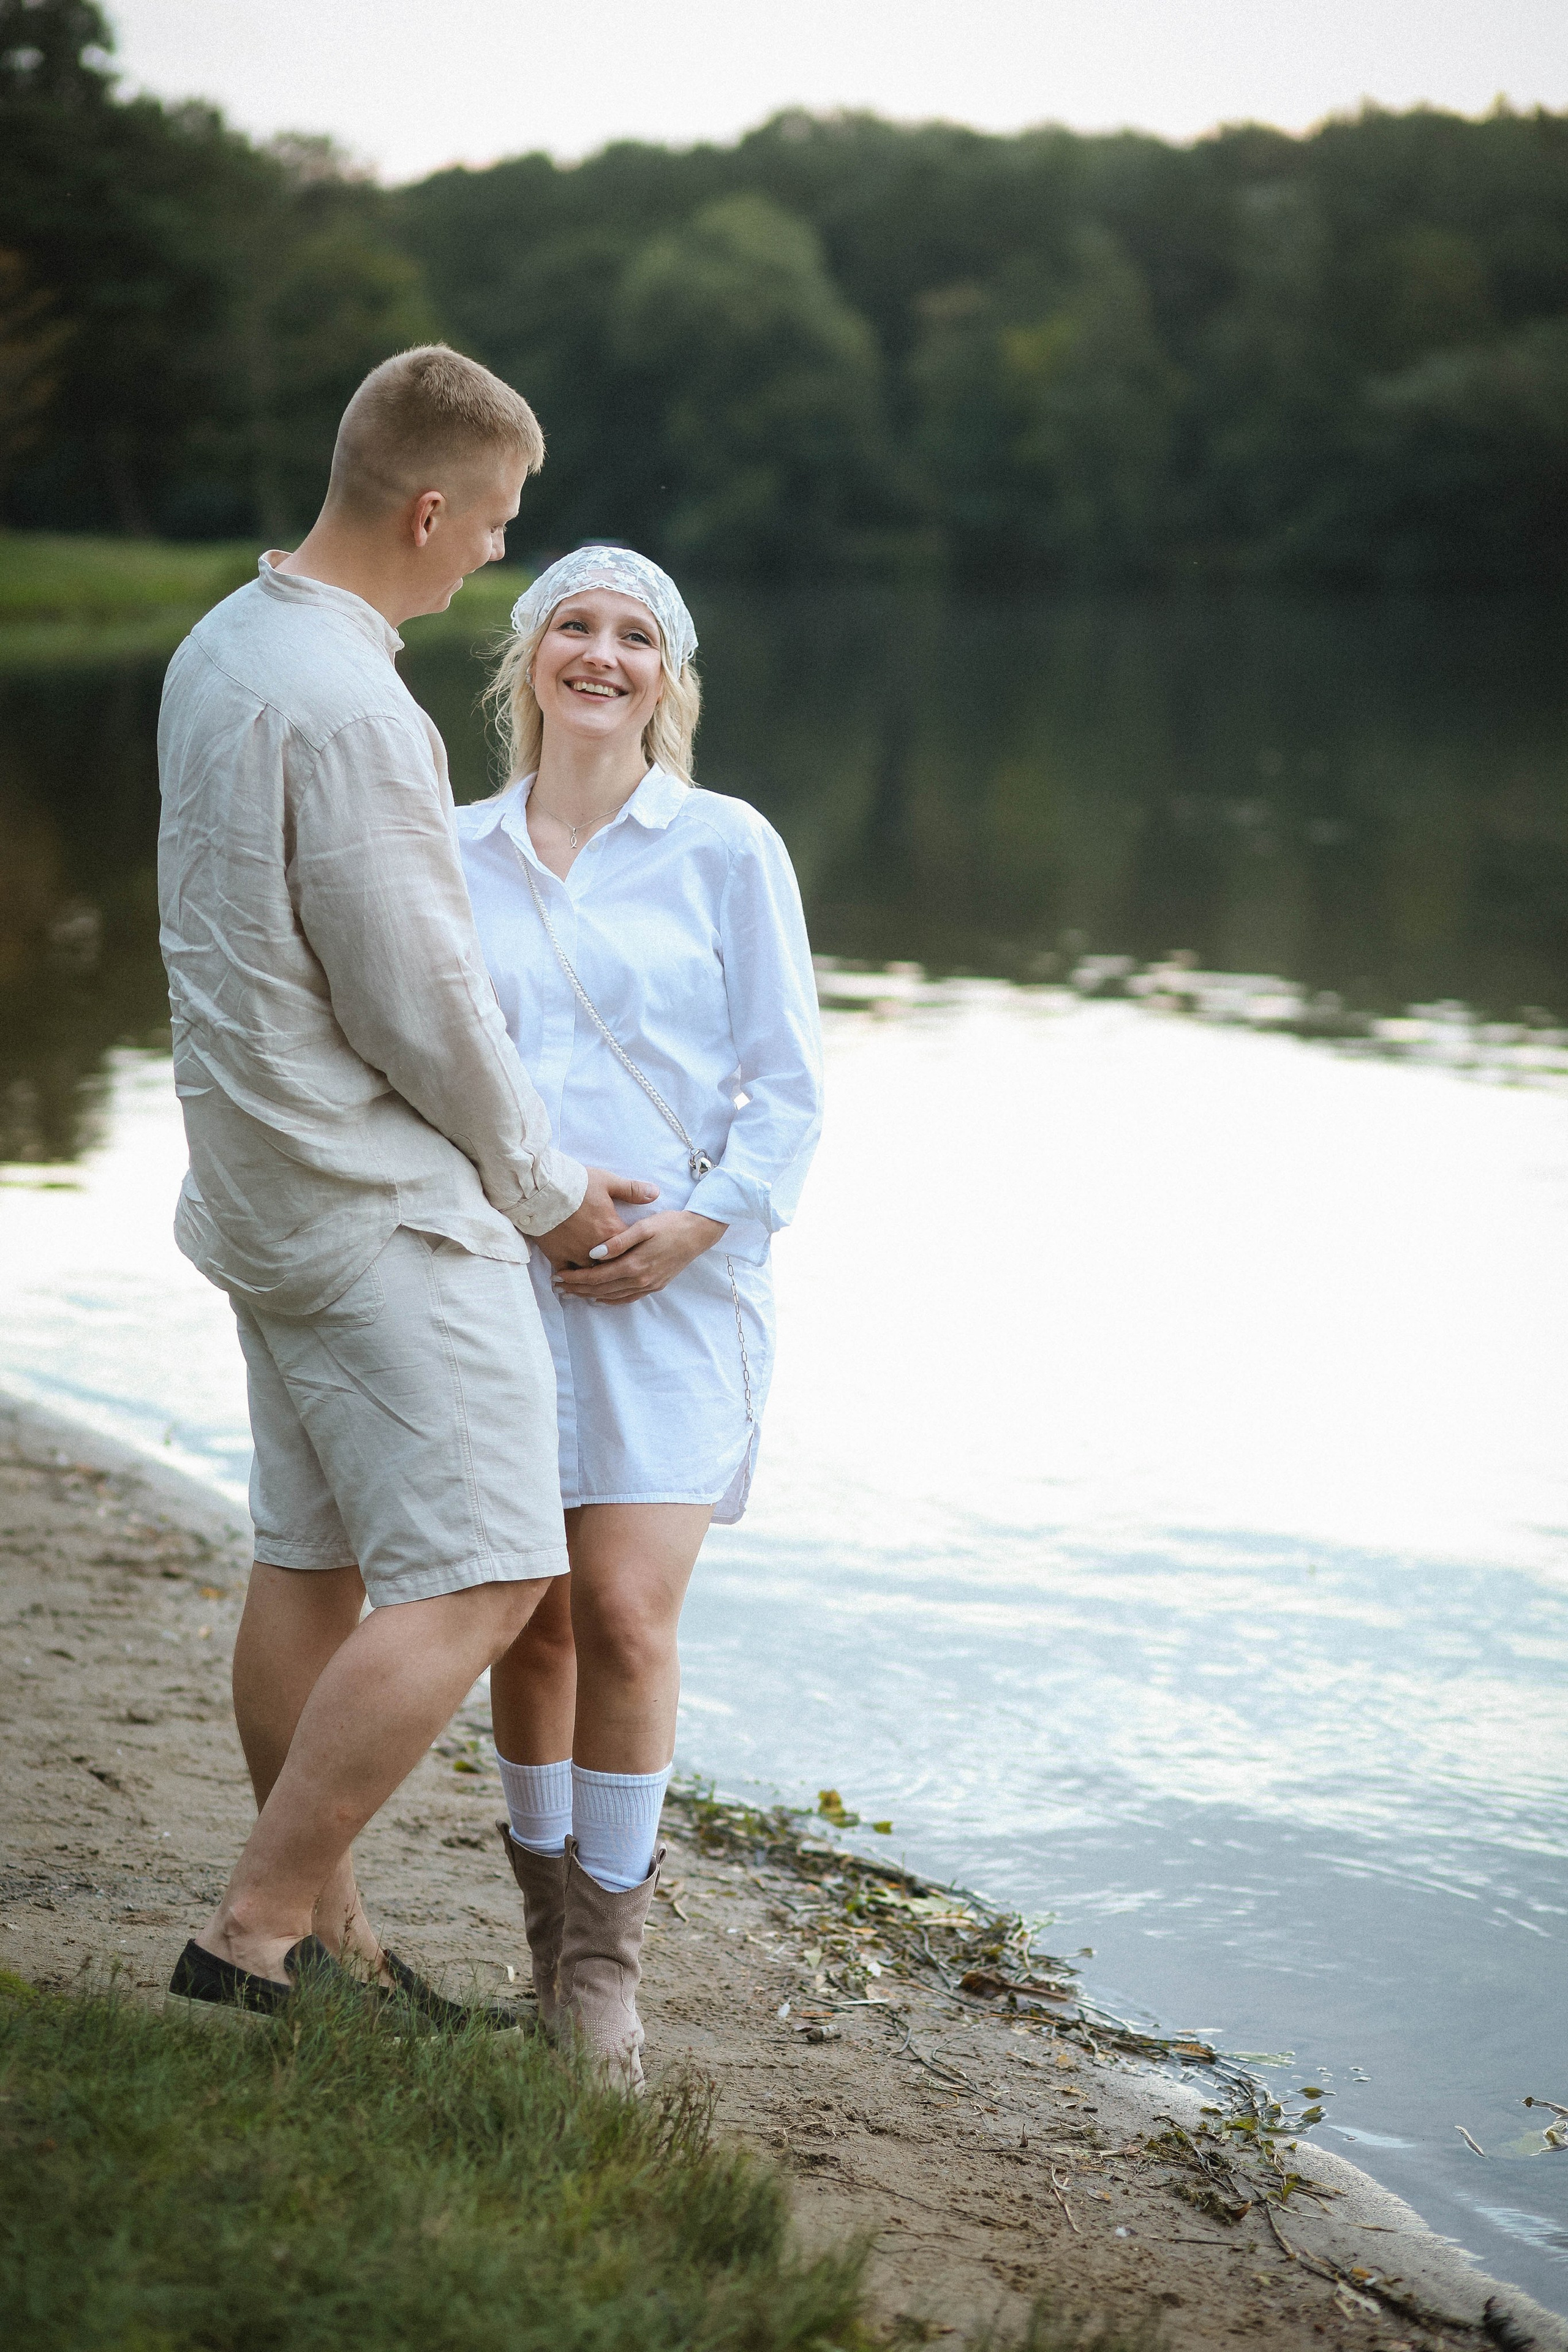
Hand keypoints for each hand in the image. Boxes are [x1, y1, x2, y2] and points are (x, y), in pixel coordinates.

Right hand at [534, 1168, 659, 1268]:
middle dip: (616, 1269)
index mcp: (612, 1231)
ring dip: (594, 1276)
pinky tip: (572, 1280)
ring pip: (590, 1273)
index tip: (635, 1253)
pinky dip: (570, 1277)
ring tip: (597, 1281)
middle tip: (619, 1273)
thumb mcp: (608, 1182)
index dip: (633, 1250)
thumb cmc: (577, 1184)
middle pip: (612, 1266)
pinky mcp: (558, 1256)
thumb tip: (655, 1193)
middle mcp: (597, 1249)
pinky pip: (566, 1273)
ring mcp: (576, 1254)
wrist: (543, 1190)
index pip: (630, 1248)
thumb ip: (632, 1190)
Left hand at [551, 1210, 726, 1303]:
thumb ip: (618, 1242)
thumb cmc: (670, 1225)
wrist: (698, 1233)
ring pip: (612, 1296)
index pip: (597, 1277)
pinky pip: (628, 1299)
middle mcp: (640, 1280)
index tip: (557, 1277)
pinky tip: (600, 1299)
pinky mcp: (655, 1286)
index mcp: (634, 1265)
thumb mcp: (644, 1227)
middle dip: (577, 1289)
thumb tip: (594, 1254)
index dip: (575, 1279)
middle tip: (557, 1287)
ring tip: (572, 1293)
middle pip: (601, 1289)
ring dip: (590, 1296)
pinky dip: (611, 1300)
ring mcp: (648, 1285)